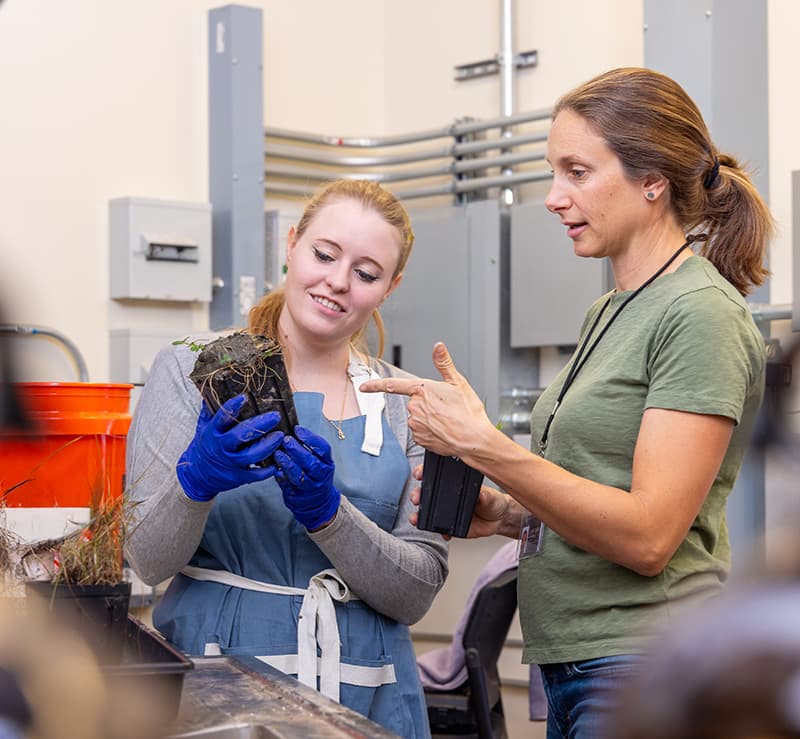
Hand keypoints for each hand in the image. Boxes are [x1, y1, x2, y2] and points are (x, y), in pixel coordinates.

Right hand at [177, 395, 282, 500]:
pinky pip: (254, 475)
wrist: (196, 476)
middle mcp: (221, 447)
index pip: (222, 417)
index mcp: (212, 432)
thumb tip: (212, 388)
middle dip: (260, 426)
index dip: (233, 407)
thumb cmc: (204, 446)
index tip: (245, 397)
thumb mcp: (203, 427)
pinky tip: (278, 462)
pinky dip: (267, 470)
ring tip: (281, 436)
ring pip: (250, 455)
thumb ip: (210, 409)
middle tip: (276, 416)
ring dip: (267, 446)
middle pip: (240, 436)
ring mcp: (229, 463)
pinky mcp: (237, 477)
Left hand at [274, 426, 340, 530]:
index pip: (323, 449)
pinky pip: (288, 486)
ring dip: (288, 463)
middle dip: (297, 450)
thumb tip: (292, 431)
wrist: (319, 503)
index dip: (310, 438)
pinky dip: (282, 478)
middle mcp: (321, 476)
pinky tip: (275, 470)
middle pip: (310, 462)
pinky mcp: (297, 496)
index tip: (297, 429)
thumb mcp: (320, 462)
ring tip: (278, 453)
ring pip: (299, 475)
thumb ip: (309, 449)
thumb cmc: (316, 476)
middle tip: (285, 440)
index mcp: (327, 464)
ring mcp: (310, 487)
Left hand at [359, 342, 492, 456]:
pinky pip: (422, 432)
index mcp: (422, 390)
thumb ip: (444, 363)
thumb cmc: (468, 412)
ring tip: (447, 419)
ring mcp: (416, 424)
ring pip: (418, 418)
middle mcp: (415, 407)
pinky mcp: (420, 439)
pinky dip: (431, 431)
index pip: (393, 385)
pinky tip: (444, 429)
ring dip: (430, 418)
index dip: (375, 386)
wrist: (474, 439)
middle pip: (415, 403)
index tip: (364, 388)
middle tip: (446, 408)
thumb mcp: (458, 382)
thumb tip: (438, 347)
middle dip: (427, 404)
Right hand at [409, 467, 516, 538]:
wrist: (499, 519)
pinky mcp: (450, 526)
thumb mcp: (490, 495)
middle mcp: (447, 496)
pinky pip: (440, 529)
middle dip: (417, 494)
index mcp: (455, 483)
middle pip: (426, 493)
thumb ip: (484, 496)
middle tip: (416, 498)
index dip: (424, 472)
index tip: (419, 474)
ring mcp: (447, 511)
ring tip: (417, 518)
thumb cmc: (493, 501)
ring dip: (420, 515)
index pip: (435, 475)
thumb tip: (480, 495)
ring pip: (428, 512)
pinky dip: (439, 532)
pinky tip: (443, 533)